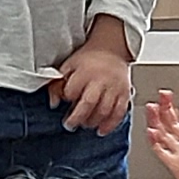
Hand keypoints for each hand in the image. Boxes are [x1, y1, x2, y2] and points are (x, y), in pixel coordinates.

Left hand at [49, 18, 135, 133]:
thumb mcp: (69, 65)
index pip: (72, 90)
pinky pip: (119, 113)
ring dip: (93, 122)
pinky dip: (110, 124)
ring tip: (85, 125)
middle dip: (77, 117)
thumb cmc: (88, 60)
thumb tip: (53, 103)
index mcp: (84, 71)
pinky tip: (101, 130)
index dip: (66, 98)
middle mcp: (101, 80)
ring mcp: (114, 88)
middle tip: (70, 125)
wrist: (111, 49)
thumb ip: (57, 83)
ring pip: (104, 110)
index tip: (63, 102)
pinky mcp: (124, 94)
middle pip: (89, 103)